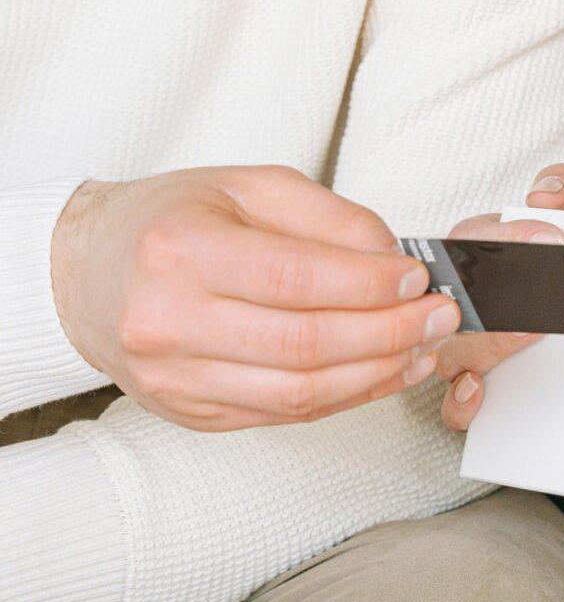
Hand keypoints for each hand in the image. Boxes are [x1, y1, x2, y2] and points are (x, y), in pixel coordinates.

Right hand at [50, 165, 457, 430]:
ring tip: (422, 349)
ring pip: (295, 394)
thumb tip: (394, 256)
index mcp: (180, 251)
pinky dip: (340, 398)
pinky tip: (379, 374)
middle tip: (439, 316)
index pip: (294, 279)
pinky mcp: (188, 413)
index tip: (417, 277)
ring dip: (373, 376)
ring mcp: (174, 379)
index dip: (367, 284)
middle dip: (386, 334)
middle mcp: (168, 323)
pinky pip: (279, 415)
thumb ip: (327, 217)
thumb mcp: (248, 186)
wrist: (86, 273)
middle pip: (302, 346)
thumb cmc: (171, 219)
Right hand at [438, 163, 563, 431]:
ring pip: (451, 350)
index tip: (553, 238)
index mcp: (489, 250)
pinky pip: (454, 403)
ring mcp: (475, 345)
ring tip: (530, 335)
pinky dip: (459, 401)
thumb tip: (544, 193)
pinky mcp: (488, 388)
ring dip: (485, 345)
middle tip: (542, 298)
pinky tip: (480, 390)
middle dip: (494, 297)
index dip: (504, 239)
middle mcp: (473, 299)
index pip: (469, 238)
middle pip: (456, 299)